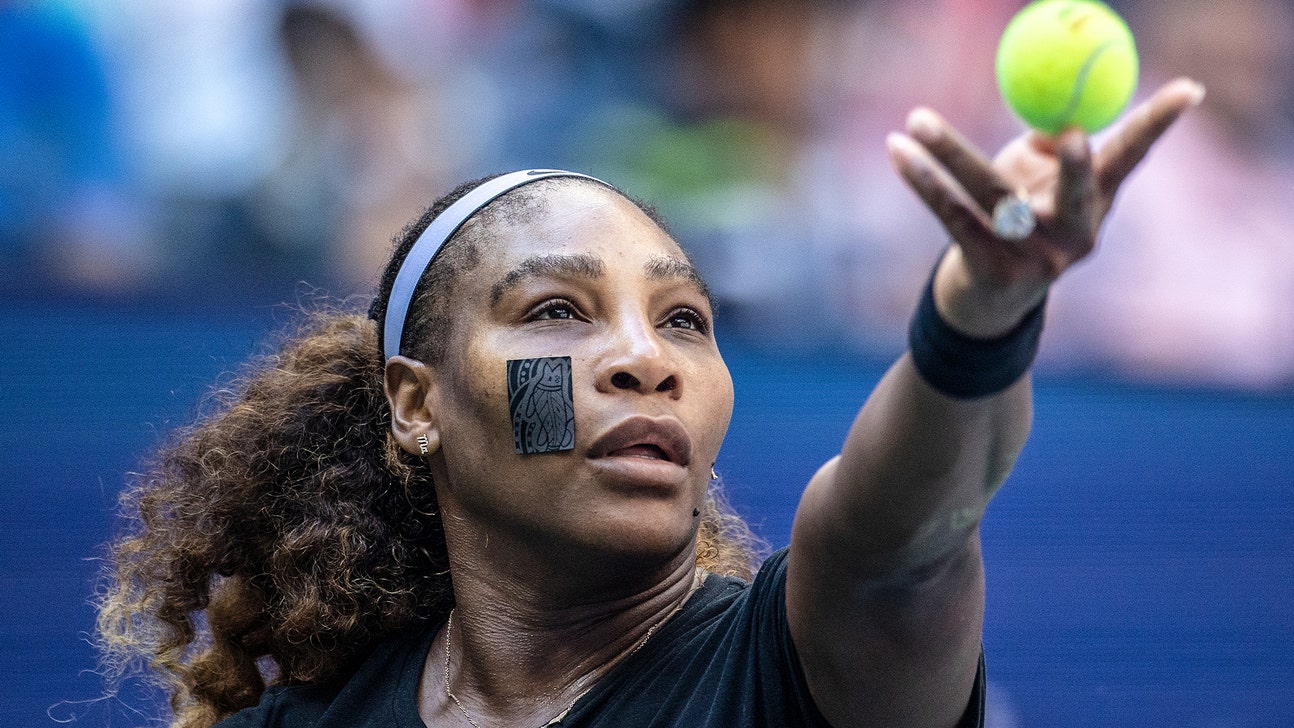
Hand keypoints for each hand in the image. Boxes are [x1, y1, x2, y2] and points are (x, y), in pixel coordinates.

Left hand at [886, 77, 1205, 337]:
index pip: (1131, 157)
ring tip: (917, 118)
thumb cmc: (1020, 222)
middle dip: (1080, 164)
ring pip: (990, 194)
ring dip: (949, 152)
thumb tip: (1054, 108)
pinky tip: (898, 151)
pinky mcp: (990, 270)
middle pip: (1078, 190)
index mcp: (1095, 204)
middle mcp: (1074, 234)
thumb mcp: (1043, 186)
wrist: (989, 305)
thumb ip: (1049, 147)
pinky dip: (922, 180)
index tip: (1188, 90)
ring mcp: (1034, 258)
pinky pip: (952, 215)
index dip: (1158, 125)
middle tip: (1073, 132)